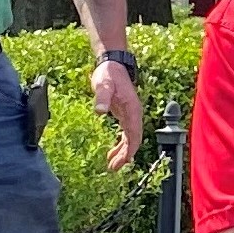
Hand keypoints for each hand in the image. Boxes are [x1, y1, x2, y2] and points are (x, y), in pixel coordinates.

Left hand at [90, 51, 144, 165]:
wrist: (112, 64)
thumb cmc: (108, 74)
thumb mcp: (103, 84)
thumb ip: (101, 97)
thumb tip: (99, 110)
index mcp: (132, 109)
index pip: (134, 134)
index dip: (130, 150)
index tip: (123, 162)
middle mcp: (134, 114)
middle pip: (133, 140)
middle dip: (125, 155)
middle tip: (113, 168)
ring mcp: (130, 114)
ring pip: (130, 139)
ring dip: (123, 152)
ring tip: (112, 164)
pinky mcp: (124, 114)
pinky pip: (126, 134)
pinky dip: (121, 144)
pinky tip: (112, 152)